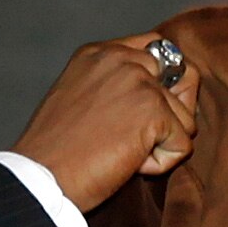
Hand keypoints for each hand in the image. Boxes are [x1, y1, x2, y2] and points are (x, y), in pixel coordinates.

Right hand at [10, 38, 199, 213]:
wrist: (42, 177)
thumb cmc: (56, 151)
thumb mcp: (79, 98)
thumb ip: (114, 86)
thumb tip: (157, 97)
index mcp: (100, 53)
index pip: (158, 49)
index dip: (165, 83)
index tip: (145, 112)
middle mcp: (122, 59)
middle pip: (185, 75)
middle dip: (174, 113)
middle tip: (142, 138)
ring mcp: (139, 82)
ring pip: (185, 118)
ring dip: (161, 144)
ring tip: (121, 152)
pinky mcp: (152, 111)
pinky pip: (182, 145)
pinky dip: (161, 164)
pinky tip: (127, 164)